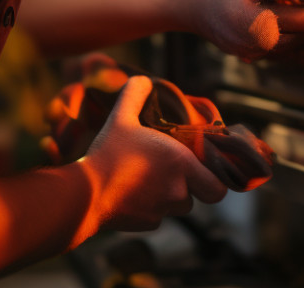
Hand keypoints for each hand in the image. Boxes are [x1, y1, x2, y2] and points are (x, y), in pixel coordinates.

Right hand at [79, 76, 227, 231]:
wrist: (85, 194)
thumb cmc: (108, 154)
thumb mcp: (121, 118)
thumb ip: (134, 95)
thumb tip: (142, 79)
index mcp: (182, 164)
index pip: (218, 186)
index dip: (213, 178)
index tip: (202, 167)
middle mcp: (178, 191)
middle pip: (199, 195)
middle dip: (192, 187)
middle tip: (176, 173)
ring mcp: (163, 211)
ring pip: (178, 206)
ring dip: (171, 196)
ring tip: (150, 179)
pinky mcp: (148, 224)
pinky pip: (158, 217)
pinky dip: (151, 208)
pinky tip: (133, 194)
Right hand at [190, 0, 303, 58]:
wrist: (203, 3)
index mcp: (249, 22)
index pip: (302, 18)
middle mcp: (250, 45)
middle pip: (302, 32)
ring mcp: (252, 55)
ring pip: (296, 42)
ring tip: (298, 3)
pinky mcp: (253, 59)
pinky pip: (284, 47)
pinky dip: (290, 32)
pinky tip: (283, 16)